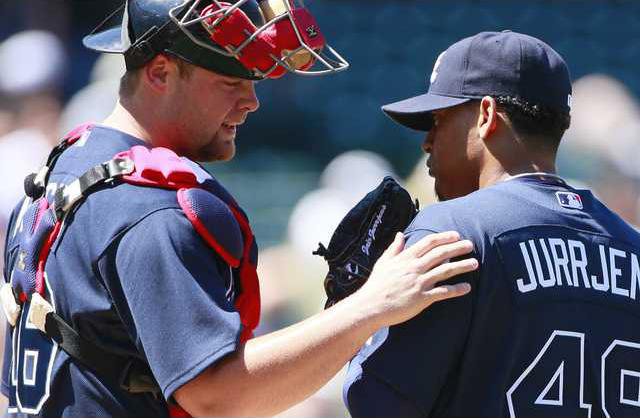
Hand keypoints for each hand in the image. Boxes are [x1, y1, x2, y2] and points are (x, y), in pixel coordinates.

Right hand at [350, 231, 477, 328]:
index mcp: (406, 258)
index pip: (429, 242)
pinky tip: (467, 288)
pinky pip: (443, 292)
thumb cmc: (376, 285)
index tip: (456, 235)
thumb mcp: (383, 262)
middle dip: (458, 248)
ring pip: (445, 271)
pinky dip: (456, 289)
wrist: (370, 306)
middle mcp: (414, 268)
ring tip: (475, 263)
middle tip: (470, 245)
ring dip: (462, 266)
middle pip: (441, 253)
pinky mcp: (421, 298)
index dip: (444, 237)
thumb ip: (394, 248)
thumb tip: (400, 235)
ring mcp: (419, 283)